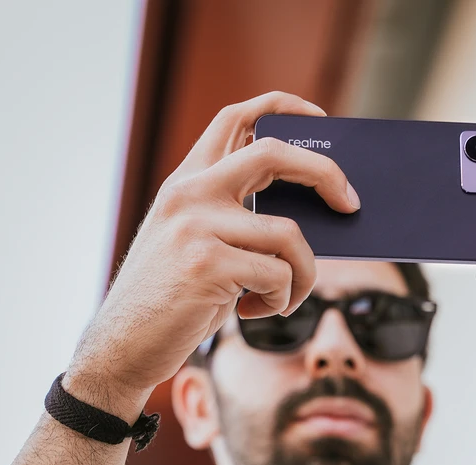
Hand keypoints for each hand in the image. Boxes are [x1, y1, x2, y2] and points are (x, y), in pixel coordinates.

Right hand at [66, 91, 359, 400]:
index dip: (283, 108)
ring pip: (290, 235)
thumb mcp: (201, 246)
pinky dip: (280, 300)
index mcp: (187, 182)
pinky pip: (279, 275)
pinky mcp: (206, 263)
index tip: (322, 122)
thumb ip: (240, 221)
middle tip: (351, 205)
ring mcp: (196, 225)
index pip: (236, 118)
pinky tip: (251, 312)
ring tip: (280, 298)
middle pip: (275, 154)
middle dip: (326, 175)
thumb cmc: (174, 300)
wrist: (123, 346)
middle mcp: (189, 193)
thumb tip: (314, 216)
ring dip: (303, 276)